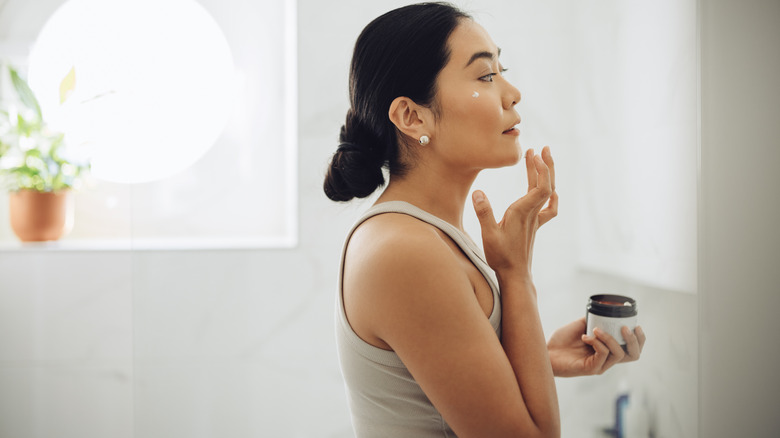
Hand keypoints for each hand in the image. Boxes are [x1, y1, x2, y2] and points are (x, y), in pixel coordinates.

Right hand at [471, 147, 557, 275]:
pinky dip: (550, 195)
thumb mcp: (488, 235)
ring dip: (545, 174)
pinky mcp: (533, 225)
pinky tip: (549, 189)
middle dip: (546, 165)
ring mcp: (535, 219)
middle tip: (541, 148)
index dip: (541, 169)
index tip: (533, 154)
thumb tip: (478, 192)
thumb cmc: (501, 256)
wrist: (515, 274)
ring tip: (538, 157)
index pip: (541, 187)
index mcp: (523, 212)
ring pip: (546, 192)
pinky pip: (548, 207)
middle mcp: (532, 213)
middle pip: (547, 185)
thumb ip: (484, 213)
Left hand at [547, 317, 645, 376]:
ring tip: (595, 329)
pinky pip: (603, 354)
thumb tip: (604, 308)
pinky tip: (585, 337)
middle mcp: (607, 360)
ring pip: (618, 354)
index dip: (639, 339)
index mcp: (608, 351)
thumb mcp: (580, 326)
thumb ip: (593, 320)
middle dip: (633, 340)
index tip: (636, 325)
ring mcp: (600, 365)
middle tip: (624, 328)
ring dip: (609, 338)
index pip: (632, 350)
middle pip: (633, 355)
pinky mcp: (591, 369)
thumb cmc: (561, 341)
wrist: (545, 351)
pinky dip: (597, 342)